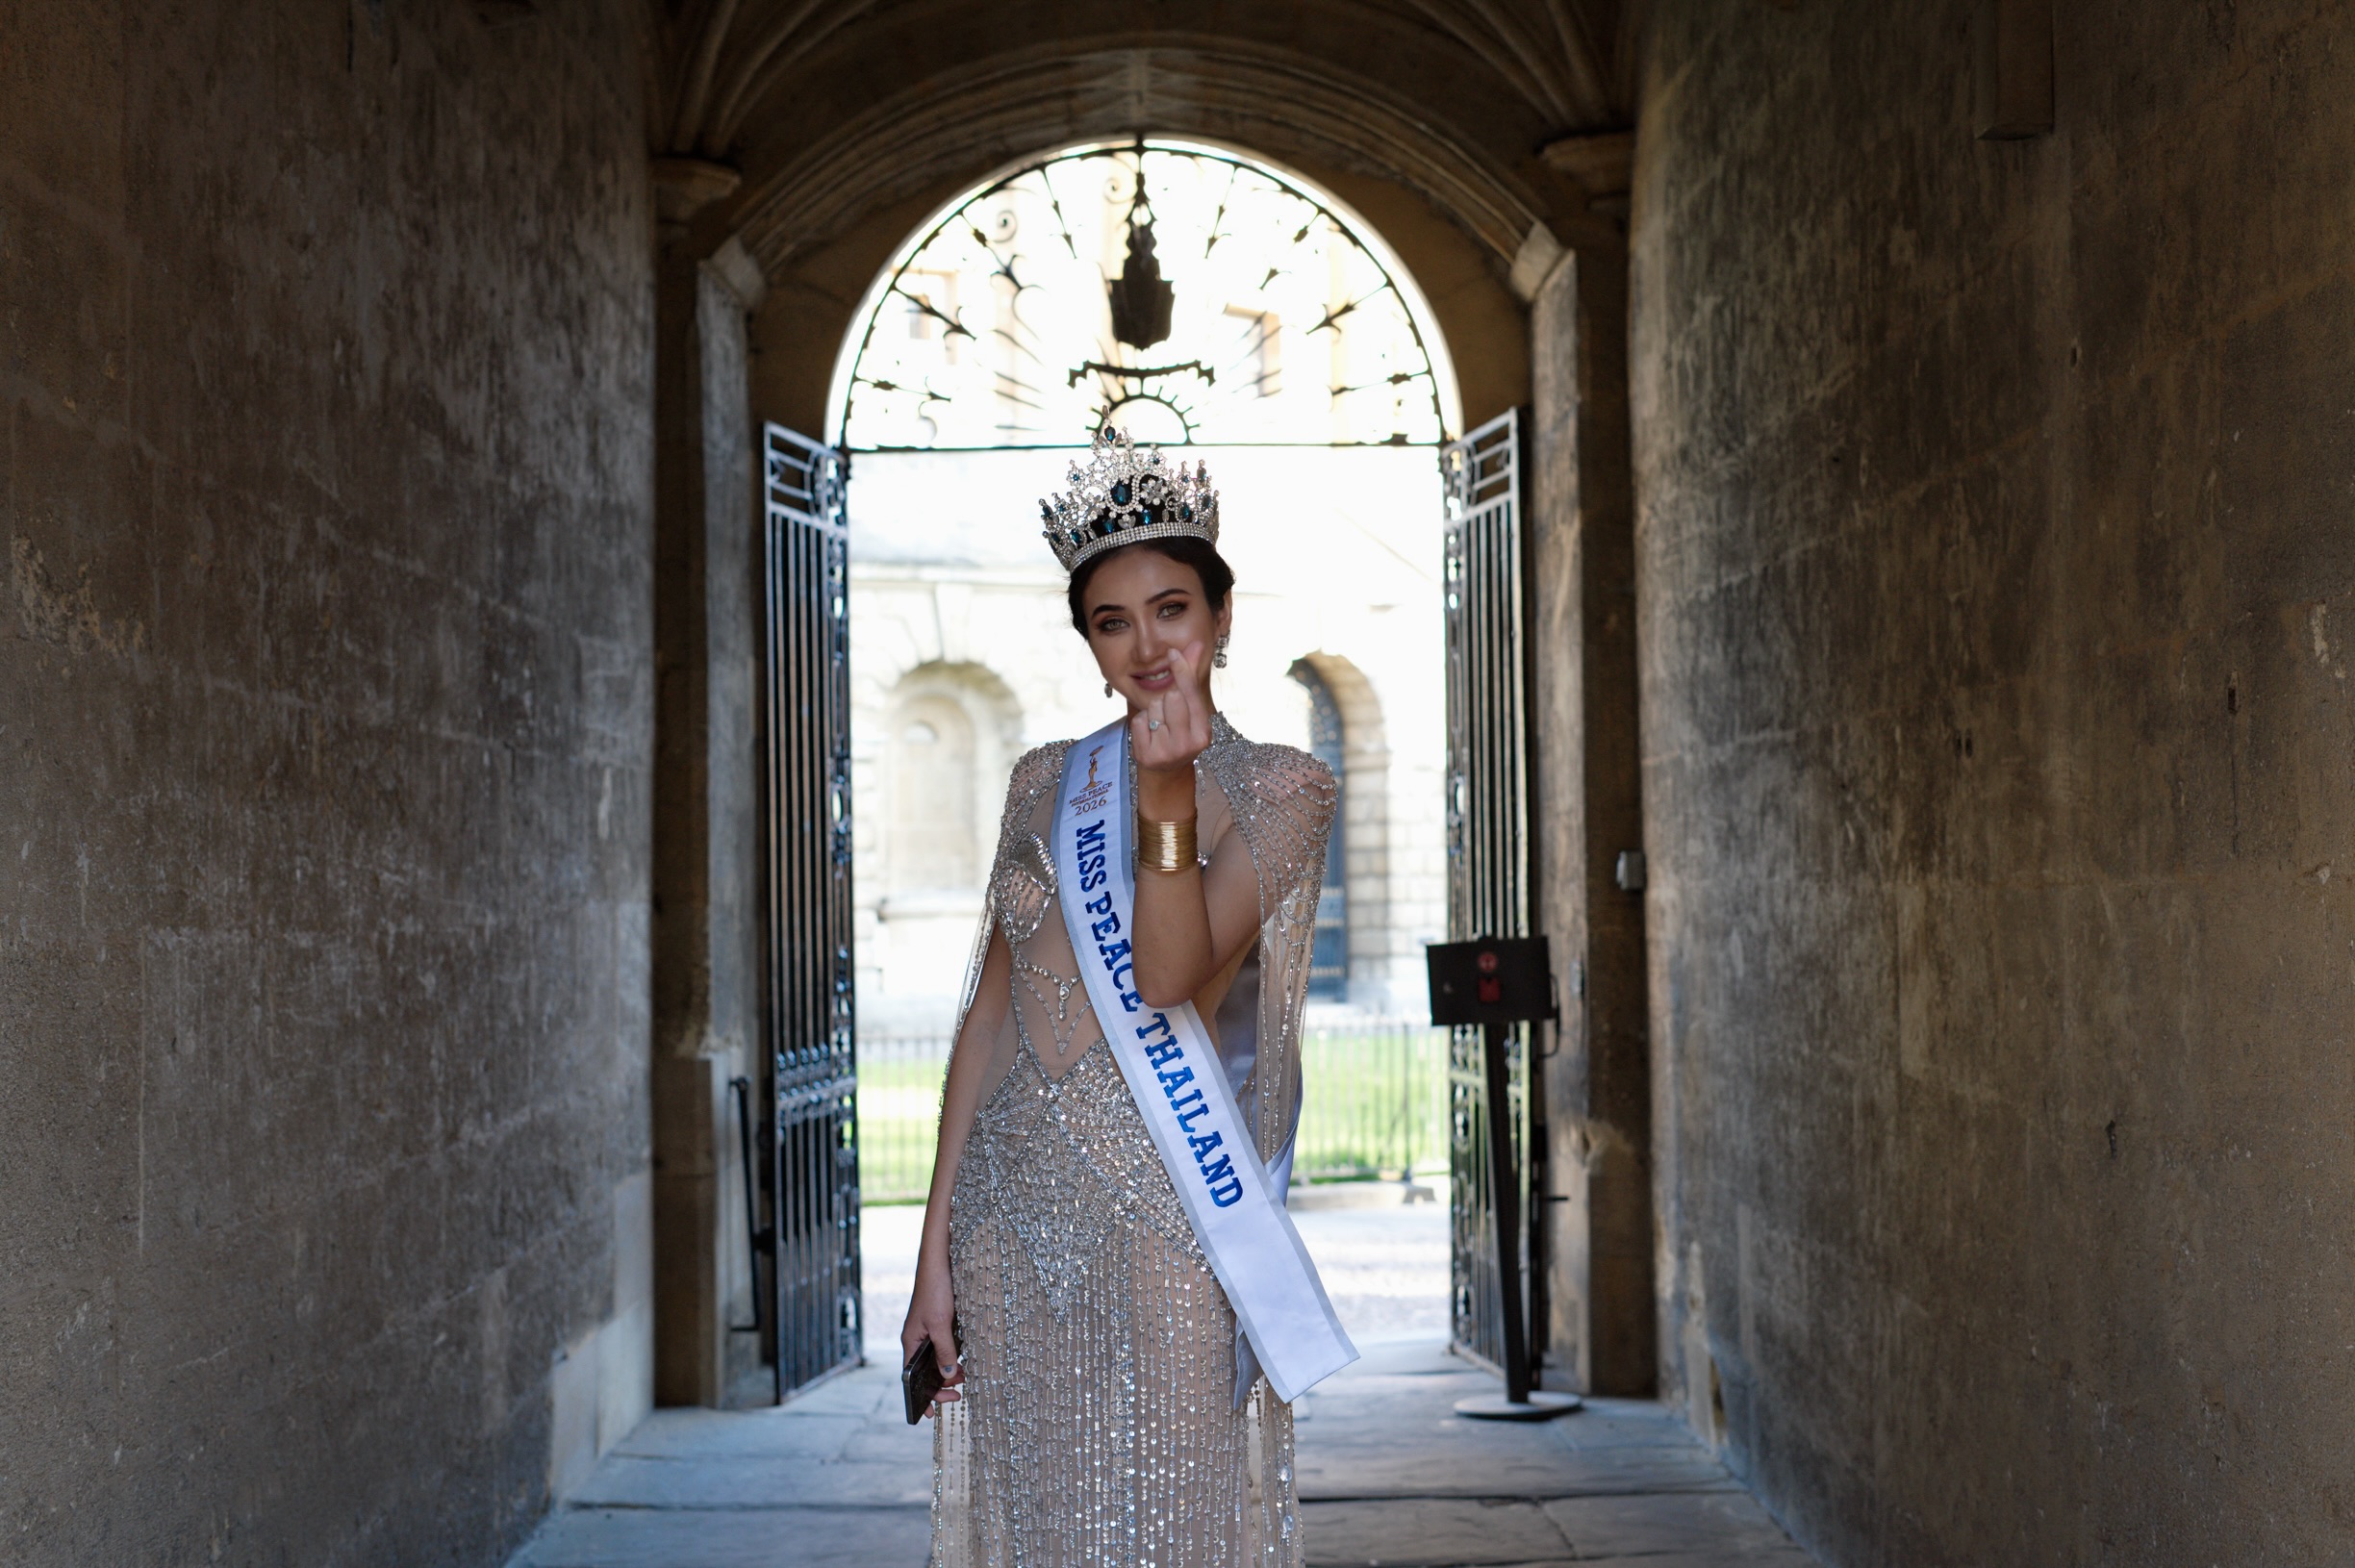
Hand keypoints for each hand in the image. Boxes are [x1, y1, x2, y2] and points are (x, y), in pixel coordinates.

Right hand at [901, 1253, 962, 1414]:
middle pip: (925, 1371)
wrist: (940, 1261)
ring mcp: (929, 1332)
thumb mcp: (941, 1324)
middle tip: (958, 1395)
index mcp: (910, 1342)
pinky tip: (964, 1361)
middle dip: (940, 1385)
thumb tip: (948, 1377)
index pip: (910, 1378)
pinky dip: (953, 1357)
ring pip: (937, 1360)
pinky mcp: (941, 1324)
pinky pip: (945, 1347)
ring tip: (965, 1377)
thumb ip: (944, 1351)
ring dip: (949, 1372)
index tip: (930, 1414)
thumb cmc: (936, 1290)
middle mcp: (917, 1339)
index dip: (919, 1396)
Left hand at [1132, 640, 1211, 817]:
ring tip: (1159, 727)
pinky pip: (1139, 721)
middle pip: (1170, 697)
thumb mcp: (1189, 710)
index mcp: (1204, 731)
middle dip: (1166, 699)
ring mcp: (1168, 752)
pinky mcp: (1148, 756)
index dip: (1181, 669)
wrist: (1166, 772)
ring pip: (1153, 708)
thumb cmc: (1179, 733)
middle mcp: (1189, 743)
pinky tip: (1149, 735)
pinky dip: (1141, 724)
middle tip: (1168, 715)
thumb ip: (1191, 676)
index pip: (1190, 692)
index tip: (1172, 652)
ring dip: (1153, 712)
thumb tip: (1197, 643)